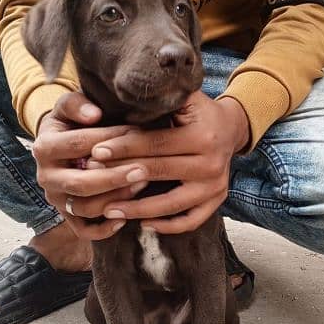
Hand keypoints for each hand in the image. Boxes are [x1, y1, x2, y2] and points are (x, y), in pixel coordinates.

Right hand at [33, 92, 148, 239]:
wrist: (61, 145)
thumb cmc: (72, 122)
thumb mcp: (69, 106)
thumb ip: (77, 104)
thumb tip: (94, 114)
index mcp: (44, 147)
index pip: (78, 144)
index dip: (109, 139)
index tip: (136, 134)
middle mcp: (45, 177)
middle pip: (80, 183)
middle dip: (115, 177)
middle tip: (144, 169)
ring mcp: (55, 199)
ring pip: (84, 208)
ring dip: (115, 199)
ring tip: (141, 185)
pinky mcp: (66, 215)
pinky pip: (83, 230)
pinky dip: (103, 229)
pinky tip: (125, 218)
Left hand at [89, 92, 248, 233]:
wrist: (231, 127)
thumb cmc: (198, 110)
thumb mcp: (185, 98)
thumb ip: (159, 101)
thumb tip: (122, 103)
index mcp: (202, 136)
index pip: (155, 143)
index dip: (124, 147)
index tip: (96, 152)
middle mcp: (211, 163)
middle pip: (159, 172)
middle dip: (122, 176)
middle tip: (92, 181)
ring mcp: (215, 186)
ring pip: (172, 204)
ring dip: (138, 209)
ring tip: (108, 210)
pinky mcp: (218, 200)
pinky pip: (190, 220)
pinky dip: (168, 226)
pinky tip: (143, 223)